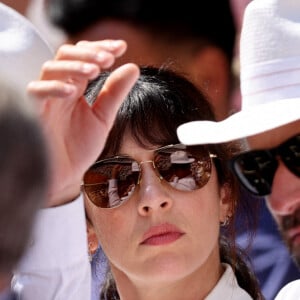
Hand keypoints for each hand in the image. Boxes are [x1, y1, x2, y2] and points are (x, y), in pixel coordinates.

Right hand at [27, 40, 138, 206]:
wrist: (66, 175)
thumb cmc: (80, 147)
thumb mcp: (103, 118)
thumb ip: (114, 93)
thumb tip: (132, 67)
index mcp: (76, 88)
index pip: (85, 58)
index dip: (101, 48)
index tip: (121, 47)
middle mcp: (60, 90)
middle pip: (66, 55)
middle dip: (88, 52)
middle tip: (109, 57)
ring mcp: (46, 100)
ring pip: (51, 68)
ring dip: (74, 66)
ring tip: (95, 70)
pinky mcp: (33, 114)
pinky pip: (36, 92)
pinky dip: (53, 87)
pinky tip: (72, 90)